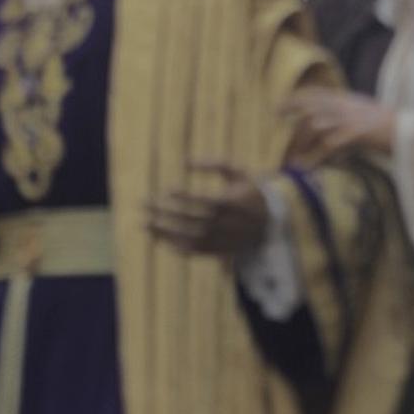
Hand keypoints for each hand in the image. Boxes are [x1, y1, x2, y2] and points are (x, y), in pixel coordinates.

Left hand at [146, 162, 268, 255]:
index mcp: (233, 202)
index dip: (186, 196)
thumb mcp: (237, 171)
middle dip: (166, 213)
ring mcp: (221, 240)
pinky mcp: (218, 251)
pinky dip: (174, 247)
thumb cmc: (248, 191)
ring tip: (144, 224)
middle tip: (144, 205)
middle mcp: (226, 224)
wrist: (270, 223)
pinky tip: (157, 239)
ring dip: (165, 232)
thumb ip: (213, 163)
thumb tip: (185, 161)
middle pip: (192, 219)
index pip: (205, 201)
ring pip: (189, 238)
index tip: (166, 189)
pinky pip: (194, 252)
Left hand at [281, 88, 395, 159]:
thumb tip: (324, 125)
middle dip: (293, 131)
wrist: (413, 134)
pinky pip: (328, 144)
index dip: (295, 99)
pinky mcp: (356, 133)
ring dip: (301, 145)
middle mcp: (346, 105)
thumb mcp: (364, 113)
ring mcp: (350, 117)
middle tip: (283, 147)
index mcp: (347, 99)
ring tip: (295, 163)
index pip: (315, 93)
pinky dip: (315, 157)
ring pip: (314, 126)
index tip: (278, 108)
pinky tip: (309, 167)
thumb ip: (345, 114)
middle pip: (309, 111)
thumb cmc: (390, 128)